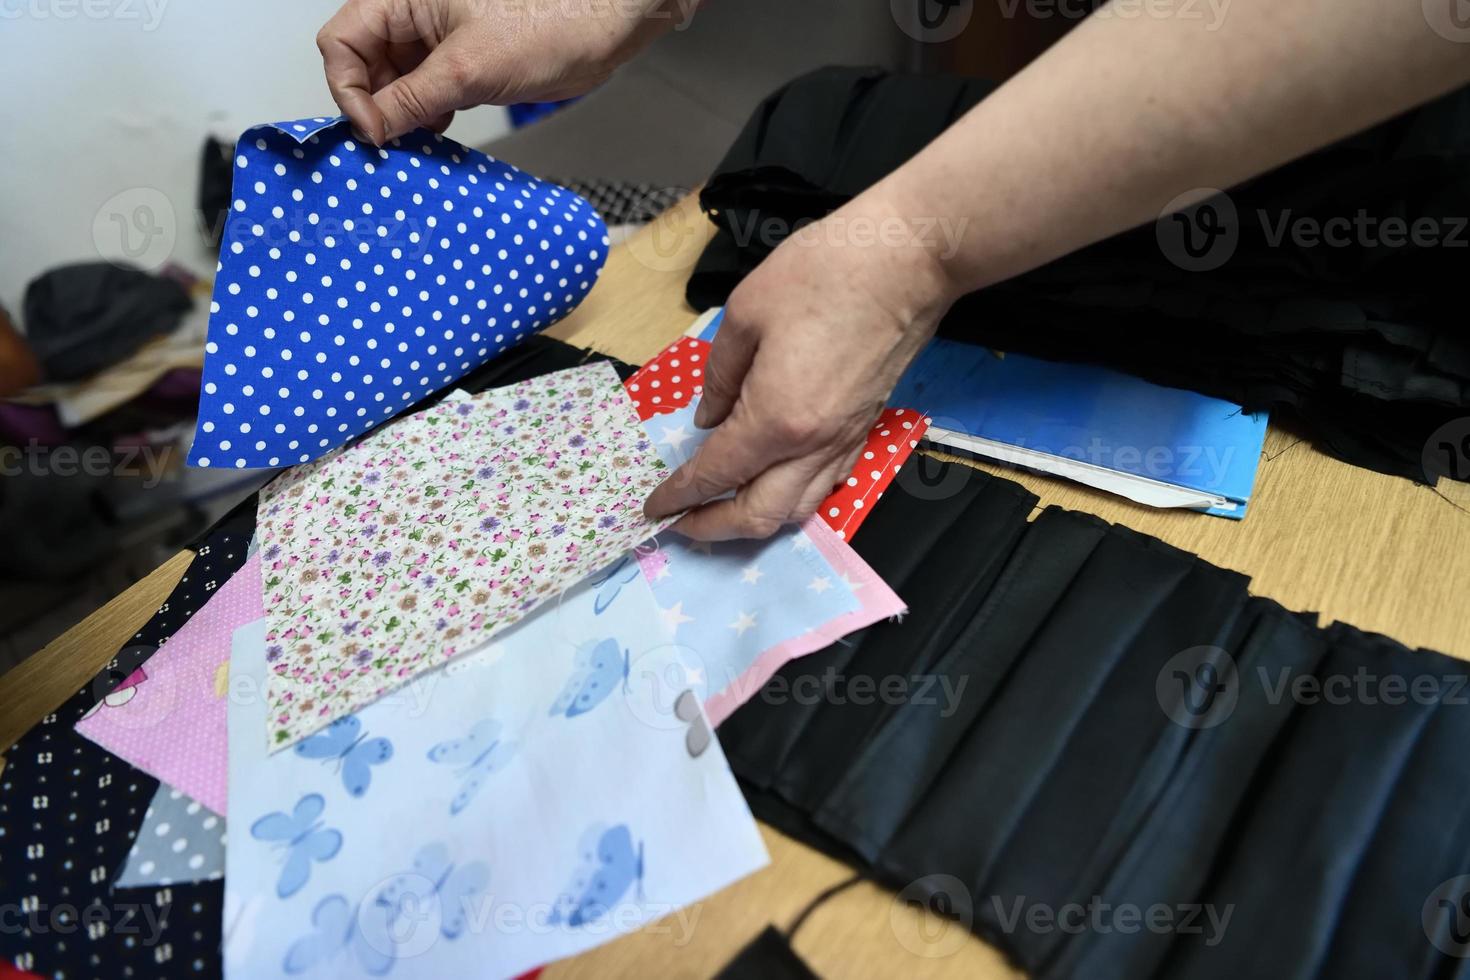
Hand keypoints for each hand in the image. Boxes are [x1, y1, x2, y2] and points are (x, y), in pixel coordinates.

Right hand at [317, 0, 686, 144]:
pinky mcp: (465, 69)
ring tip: (414, 148)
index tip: (371, 128)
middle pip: (364, 67)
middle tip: (390, 147)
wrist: (604, 27)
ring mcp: (439, 46)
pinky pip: (427, 97)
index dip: (348, 88)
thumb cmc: (551, 20)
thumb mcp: (468, 68)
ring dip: (400, 120)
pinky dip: (426, 121)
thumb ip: (413, 100)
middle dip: (373, 107)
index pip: (342, 43)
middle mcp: (416, 20)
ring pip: (396, 87)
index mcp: (403, 1)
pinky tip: (436, 142)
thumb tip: (372, 129)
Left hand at [643, 190, 959, 539]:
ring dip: (754, 519)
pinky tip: (772, 480)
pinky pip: (825, 485)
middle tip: (681, 522)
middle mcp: (813, 445)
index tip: (654, 508)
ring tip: (723, 508)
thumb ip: (720, 376)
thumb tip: (708, 419)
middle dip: (714, 528)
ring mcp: (845, 441)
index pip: (717, 474)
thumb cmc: (824, 273)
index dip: (680, 496)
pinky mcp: (864, 429)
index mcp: (775, 418)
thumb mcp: (746, 314)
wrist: (909, 260)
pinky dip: (792, 496)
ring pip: (797, 510)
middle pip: (759, 516)